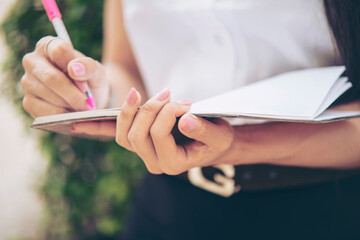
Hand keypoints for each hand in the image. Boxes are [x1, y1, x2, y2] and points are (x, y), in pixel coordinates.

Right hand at [21, 36, 109, 116]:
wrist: (89, 99)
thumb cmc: (90, 80)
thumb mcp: (96, 71)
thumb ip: (89, 66)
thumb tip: (74, 68)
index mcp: (49, 46)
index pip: (59, 50)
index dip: (76, 68)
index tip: (85, 83)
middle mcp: (33, 61)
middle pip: (52, 77)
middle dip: (74, 94)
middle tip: (88, 104)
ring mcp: (28, 82)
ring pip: (50, 96)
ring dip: (70, 105)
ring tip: (81, 107)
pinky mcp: (28, 102)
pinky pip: (46, 113)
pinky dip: (64, 116)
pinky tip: (71, 113)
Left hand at [72, 88, 234, 174]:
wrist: (212, 143)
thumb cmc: (216, 139)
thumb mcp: (219, 135)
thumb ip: (204, 129)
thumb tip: (185, 120)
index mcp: (173, 164)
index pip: (158, 133)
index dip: (168, 112)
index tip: (185, 102)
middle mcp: (155, 163)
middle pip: (136, 134)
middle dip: (150, 109)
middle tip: (168, 93)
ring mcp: (144, 154)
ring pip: (122, 135)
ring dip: (129, 111)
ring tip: (139, 93)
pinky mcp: (139, 143)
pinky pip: (115, 134)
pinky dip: (99, 126)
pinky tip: (77, 122)